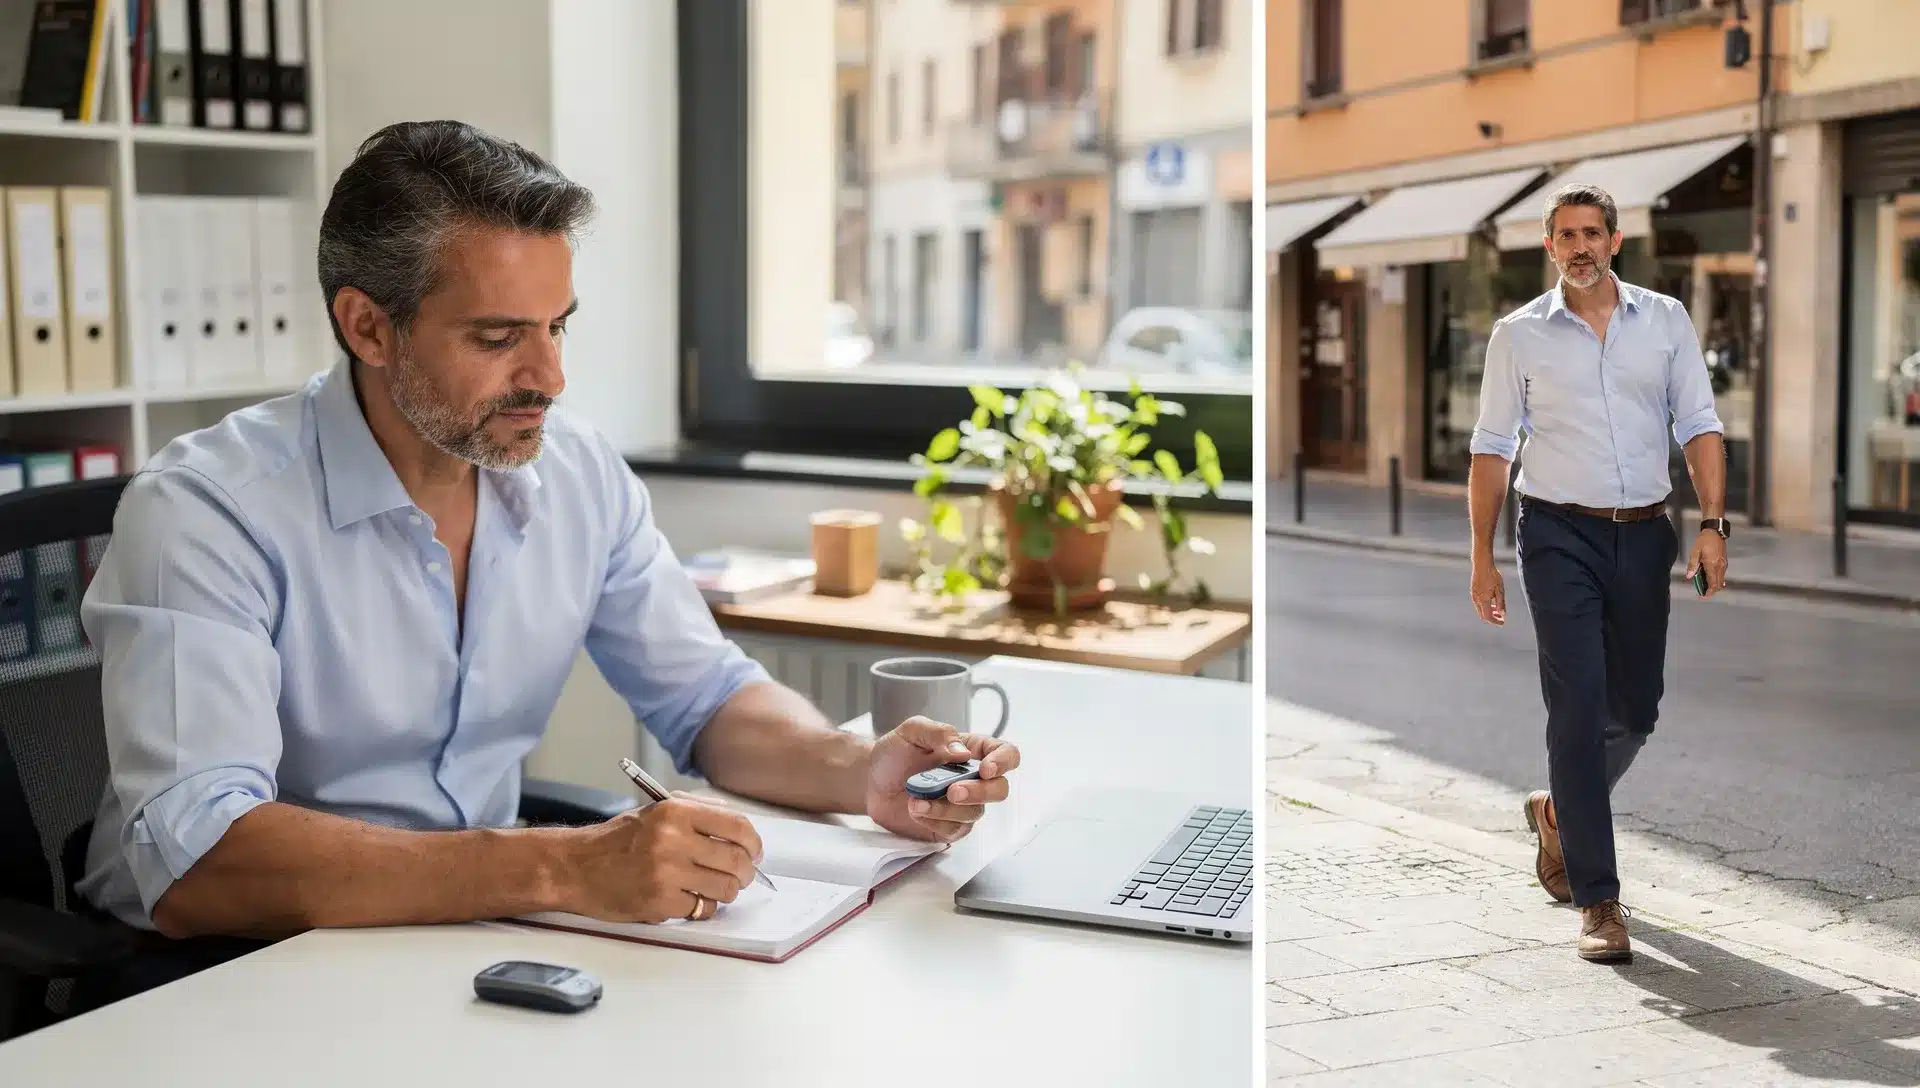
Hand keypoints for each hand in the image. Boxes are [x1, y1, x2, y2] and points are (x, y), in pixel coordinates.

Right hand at [560, 795, 763, 922]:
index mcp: (675, 812)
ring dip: (727, 891)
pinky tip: (689, 899)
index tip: (755, 852)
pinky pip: (701, 909)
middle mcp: (672, 840)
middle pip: (736, 860)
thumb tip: (741, 831)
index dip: (754, 843)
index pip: (737, 826)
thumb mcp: (656, 812)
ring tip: (716, 888)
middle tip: (742, 876)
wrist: (575, 867)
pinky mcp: (659, 902)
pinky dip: (702, 907)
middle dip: (746, 872)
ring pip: (724, 888)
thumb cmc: (617, 841)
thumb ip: (698, 814)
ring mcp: (666, 873)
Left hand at [866, 717, 1019, 842]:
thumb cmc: (894, 753)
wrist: (870, 780)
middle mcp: (973, 778)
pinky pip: (955, 830)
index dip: (1004, 762)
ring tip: (917, 801)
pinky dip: (935, 821)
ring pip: (975, 813)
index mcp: (972, 750)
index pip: (1006, 754)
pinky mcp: (948, 825)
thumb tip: (963, 752)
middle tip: (952, 791)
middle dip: (979, 793)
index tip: (986, 769)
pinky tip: (917, 810)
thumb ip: (939, 733)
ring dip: (947, 809)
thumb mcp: (912, 731)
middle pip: (999, 790)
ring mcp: (962, 804)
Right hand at [1470, 557, 1506, 625]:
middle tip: (1501, 617)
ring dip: (1488, 612)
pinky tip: (1491, 601)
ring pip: (1480, 610)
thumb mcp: (1500, 589)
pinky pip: (1478, 604)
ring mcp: (1473, 596)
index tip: (1503, 622)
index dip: (1496, 621)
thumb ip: (1501, 603)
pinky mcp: (1473, 592)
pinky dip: (1485, 607)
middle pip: (1482, 615)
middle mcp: (1476, 600)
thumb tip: (1503, 614)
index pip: (1488, 617)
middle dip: (1492, 618)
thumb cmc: (1493, 575)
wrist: (1482, 564)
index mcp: (1483, 600)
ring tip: (1498, 609)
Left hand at [1687, 528, 1728, 597]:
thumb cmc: (1704, 541)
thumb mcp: (1695, 551)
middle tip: (1701, 592)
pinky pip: (1721, 575)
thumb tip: (1689, 576)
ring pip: (1720, 581)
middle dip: (1711, 591)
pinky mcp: (1724, 563)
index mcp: (1712, 565)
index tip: (1702, 596)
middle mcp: (1720, 567)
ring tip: (1703, 585)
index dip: (1708, 592)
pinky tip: (1708, 578)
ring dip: (1713, 585)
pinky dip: (1715, 580)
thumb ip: (1692, 565)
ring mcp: (1723, 565)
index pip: (1713, 584)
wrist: (1715, 532)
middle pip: (1718, 585)